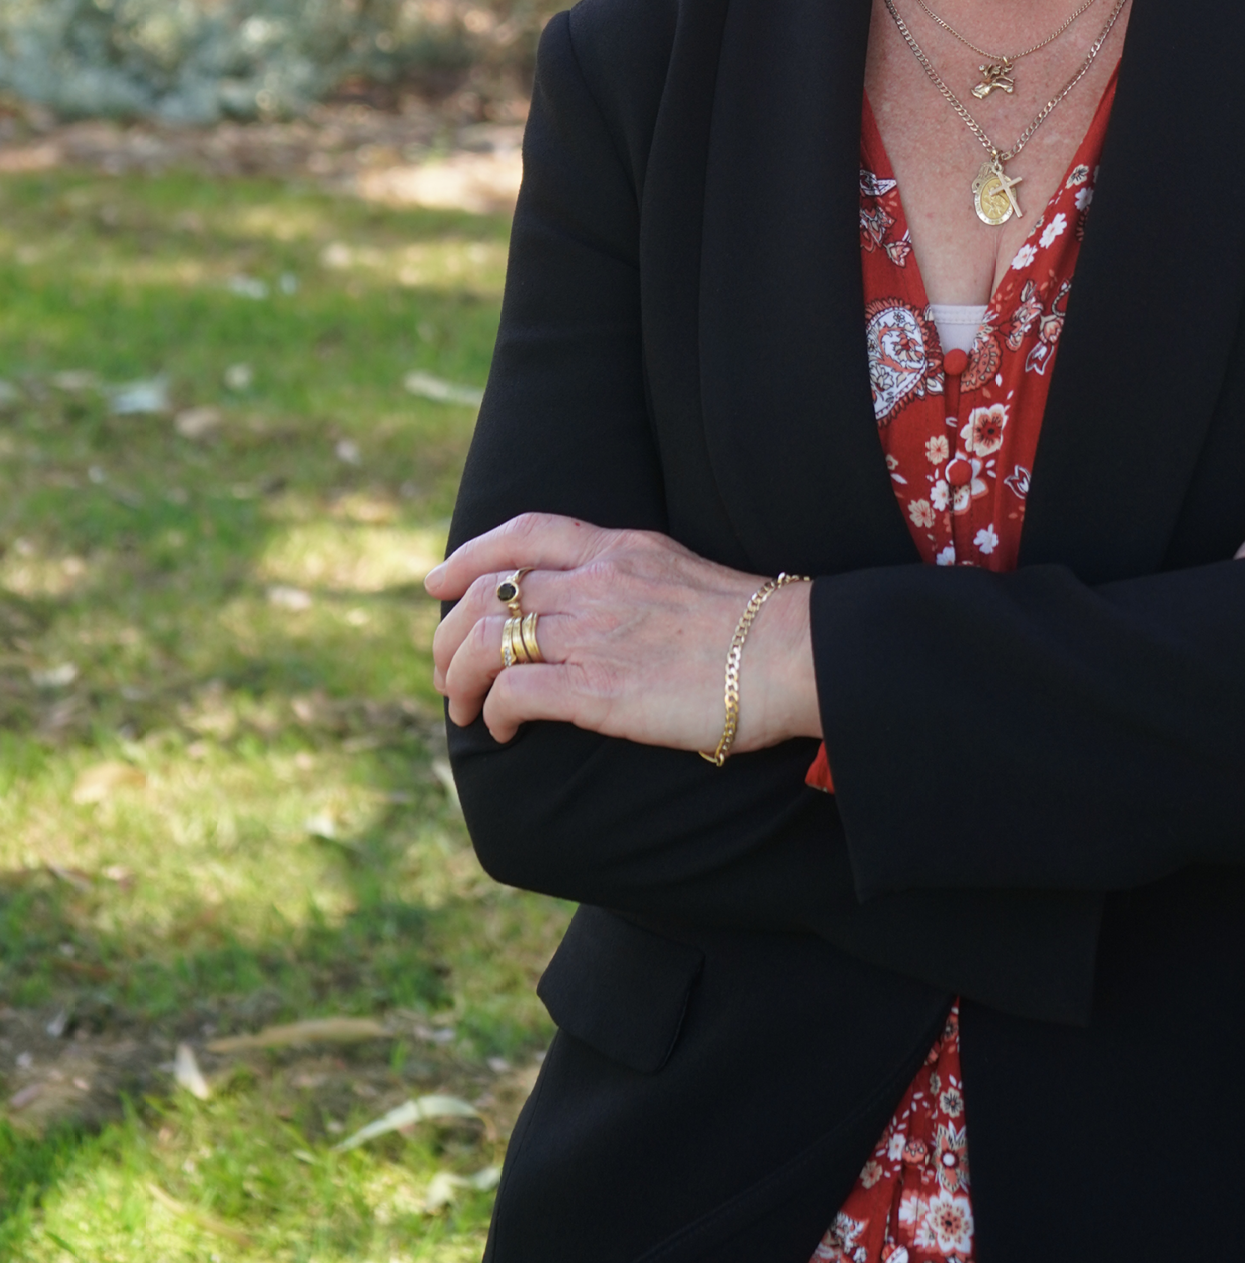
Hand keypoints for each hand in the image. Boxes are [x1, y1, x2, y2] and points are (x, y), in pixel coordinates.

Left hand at [424, 513, 820, 752]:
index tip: (437, 582)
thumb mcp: (677, 572)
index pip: (524, 534)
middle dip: (448, 634)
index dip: (469, 555)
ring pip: (487, 642)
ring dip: (458, 678)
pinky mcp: (599, 688)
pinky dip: (495, 711)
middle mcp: (596, 582)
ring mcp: (595, 632)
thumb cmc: (745, 626)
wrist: (790, 655)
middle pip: (489, 593)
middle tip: (444, 671)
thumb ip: (625, 577)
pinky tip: (504, 728)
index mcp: (618, 548)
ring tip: (463, 708)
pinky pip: (514, 691)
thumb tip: (586, 600)